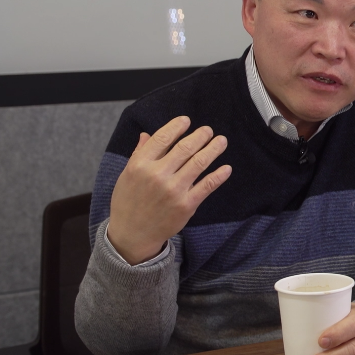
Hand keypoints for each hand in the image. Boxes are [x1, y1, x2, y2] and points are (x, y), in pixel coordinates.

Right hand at [107, 116, 231, 263]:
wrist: (132, 234)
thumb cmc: (129, 202)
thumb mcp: (127, 175)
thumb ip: (138, 154)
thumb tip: (146, 134)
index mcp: (140, 165)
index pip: (163, 138)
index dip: (177, 127)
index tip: (187, 120)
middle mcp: (157, 175)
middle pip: (185, 148)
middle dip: (200, 136)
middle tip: (209, 130)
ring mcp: (173, 190)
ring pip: (199, 163)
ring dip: (213, 149)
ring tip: (221, 141)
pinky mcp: (186, 205)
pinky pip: (207, 185)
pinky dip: (219, 175)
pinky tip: (226, 168)